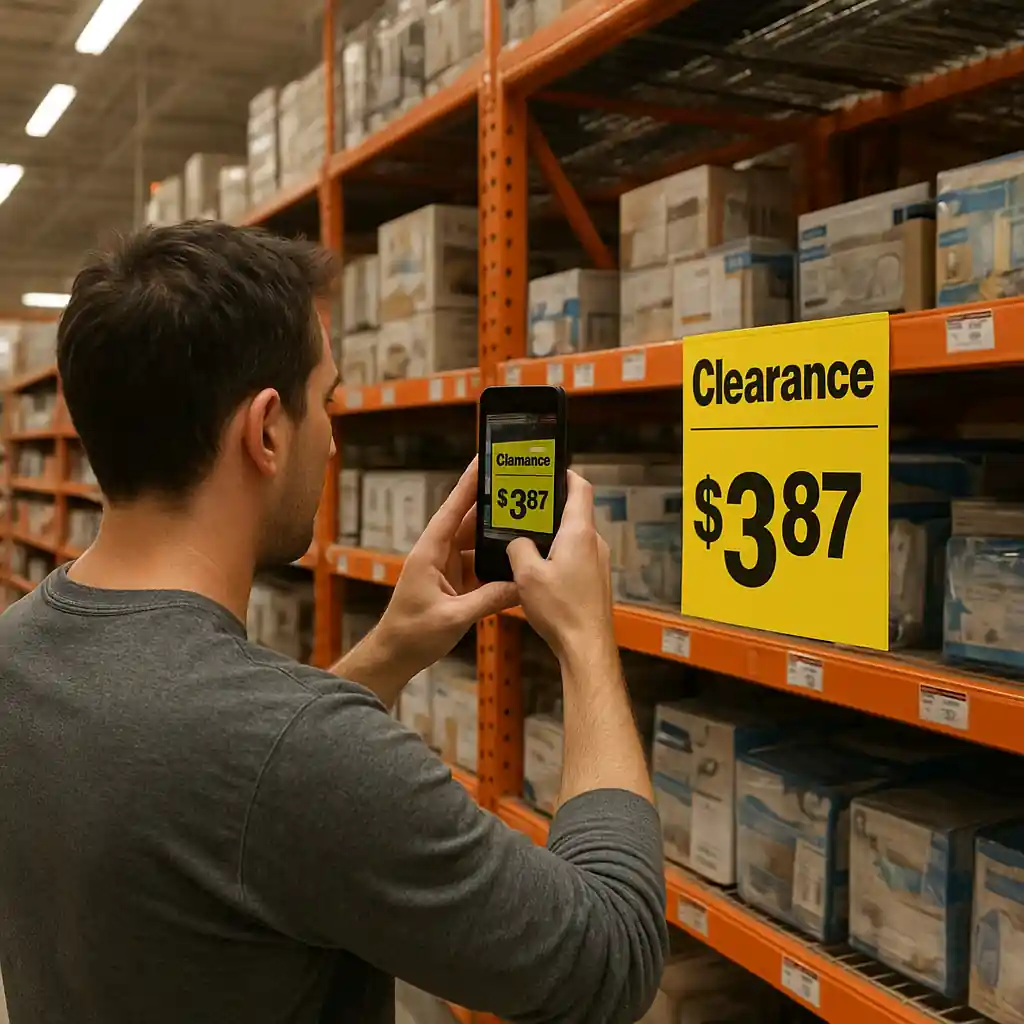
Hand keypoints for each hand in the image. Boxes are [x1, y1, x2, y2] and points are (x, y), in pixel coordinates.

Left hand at [375, 458, 518, 680]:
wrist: (396, 656)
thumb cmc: (413, 634)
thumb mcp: (453, 617)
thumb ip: (489, 599)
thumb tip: (521, 584)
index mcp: (430, 552)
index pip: (452, 510)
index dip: (469, 484)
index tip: (484, 460)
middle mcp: (438, 554)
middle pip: (468, 522)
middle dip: (492, 505)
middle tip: (518, 486)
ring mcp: (447, 568)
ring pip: (477, 544)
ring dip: (497, 535)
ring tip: (526, 519)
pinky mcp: (455, 584)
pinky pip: (480, 566)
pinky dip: (497, 562)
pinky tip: (518, 558)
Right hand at [507, 470, 614, 664]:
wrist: (587, 647)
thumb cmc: (562, 611)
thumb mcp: (527, 575)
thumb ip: (518, 548)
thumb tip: (518, 543)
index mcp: (579, 533)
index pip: (580, 488)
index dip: (565, 475)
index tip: (549, 471)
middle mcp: (594, 543)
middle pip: (576, 513)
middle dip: (550, 509)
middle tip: (526, 508)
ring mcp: (599, 563)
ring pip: (575, 538)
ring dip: (553, 536)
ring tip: (527, 541)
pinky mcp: (596, 581)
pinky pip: (577, 558)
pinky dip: (559, 556)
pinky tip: (540, 572)